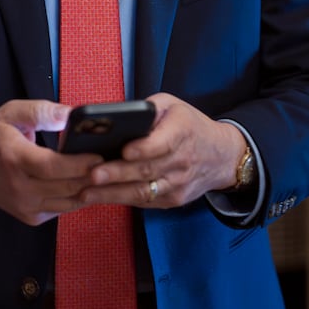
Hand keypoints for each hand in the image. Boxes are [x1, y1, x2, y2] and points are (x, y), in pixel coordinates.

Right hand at [0, 99, 102, 224]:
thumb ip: (40, 111)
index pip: (52, 166)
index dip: (79, 163)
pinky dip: (78, 197)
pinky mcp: (31, 217)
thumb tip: (70, 114)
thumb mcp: (10, 114)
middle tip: (115, 163)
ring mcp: (26, 206)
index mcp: (14, 158)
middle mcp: (20, 188)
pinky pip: (63, 209)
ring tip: (109, 174)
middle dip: (94, 176)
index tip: (100, 154)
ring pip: (70, 202)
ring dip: (91, 189)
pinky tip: (89, 183)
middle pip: (67, 186)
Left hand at [77, 93, 243, 208]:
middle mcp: (182, 161)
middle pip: (147, 170)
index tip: (123, 151)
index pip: (163, 144)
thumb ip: (147, 109)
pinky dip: (121, 200)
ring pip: (144, 192)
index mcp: (182, 132)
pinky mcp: (173, 200)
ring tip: (86, 192)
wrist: (222, 156)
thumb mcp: (172, 106)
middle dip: (117, 174)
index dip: (143, 149)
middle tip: (92, 174)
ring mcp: (178, 184)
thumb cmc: (190, 126)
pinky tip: (99, 198)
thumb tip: (114, 117)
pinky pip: (145, 202)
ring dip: (113, 194)